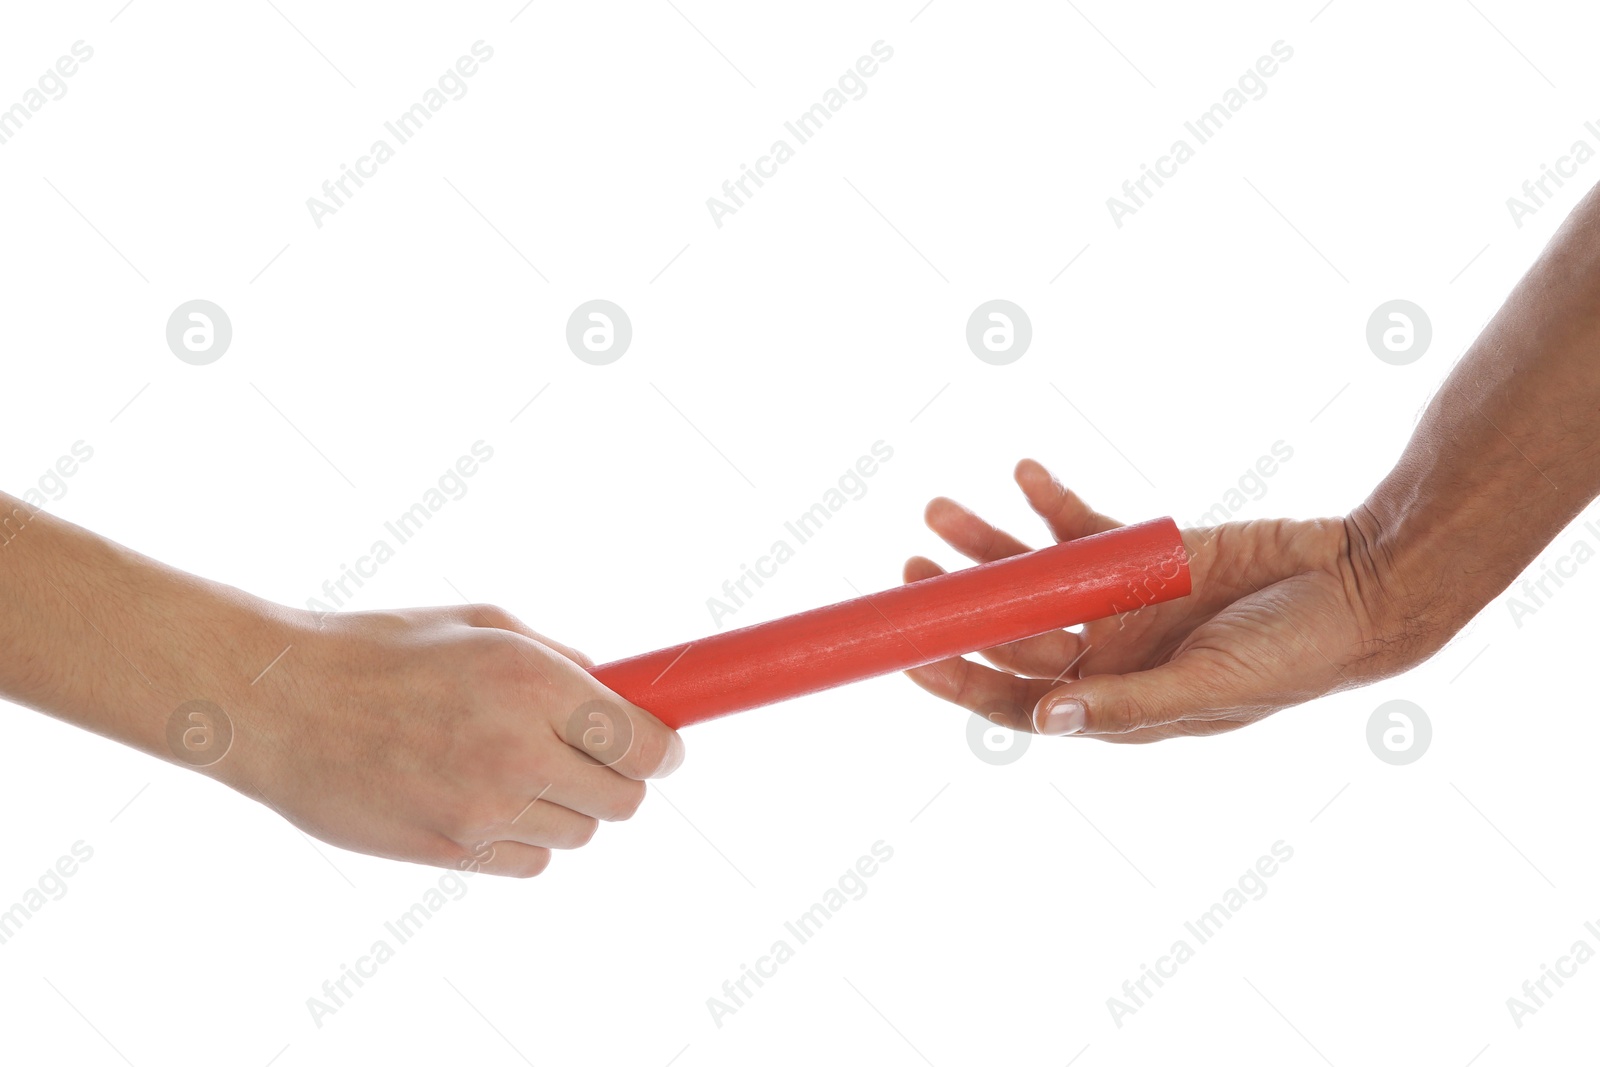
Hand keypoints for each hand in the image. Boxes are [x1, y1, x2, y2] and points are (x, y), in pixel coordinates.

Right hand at [214, 603, 684, 875]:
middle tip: (591, 757)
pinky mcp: (450, 851)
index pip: (645, 745)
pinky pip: (531, 862)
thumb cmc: (382, 650)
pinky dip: (525, 838)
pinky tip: (486, 800)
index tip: (662, 746)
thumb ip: (560, 661)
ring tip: (518, 769)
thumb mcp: (481, 626)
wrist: (279, 703)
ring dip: (568, 808)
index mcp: (534, 682)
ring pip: (580, 834)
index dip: (663, 749)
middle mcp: (519, 750)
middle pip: (625, 800)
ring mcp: (484, 809)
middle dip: (621, 779)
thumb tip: (622, 694)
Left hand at [903, 459, 1437, 742]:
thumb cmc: (1294, 656)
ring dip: (986, 542)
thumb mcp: (1207, 686)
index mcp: (1115, 704)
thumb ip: (1124, 703)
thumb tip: (1044, 718)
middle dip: (958, 603)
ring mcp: (1120, 603)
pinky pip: (1080, 527)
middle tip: (912, 569)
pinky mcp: (1142, 552)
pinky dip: (1049, 499)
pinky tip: (1024, 471)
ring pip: (1031, 574)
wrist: (1359, 585)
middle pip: (1009, 632)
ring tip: (938, 509)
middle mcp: (1107, 656)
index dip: (959, 682)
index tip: (909, 654)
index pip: (1016, 701)